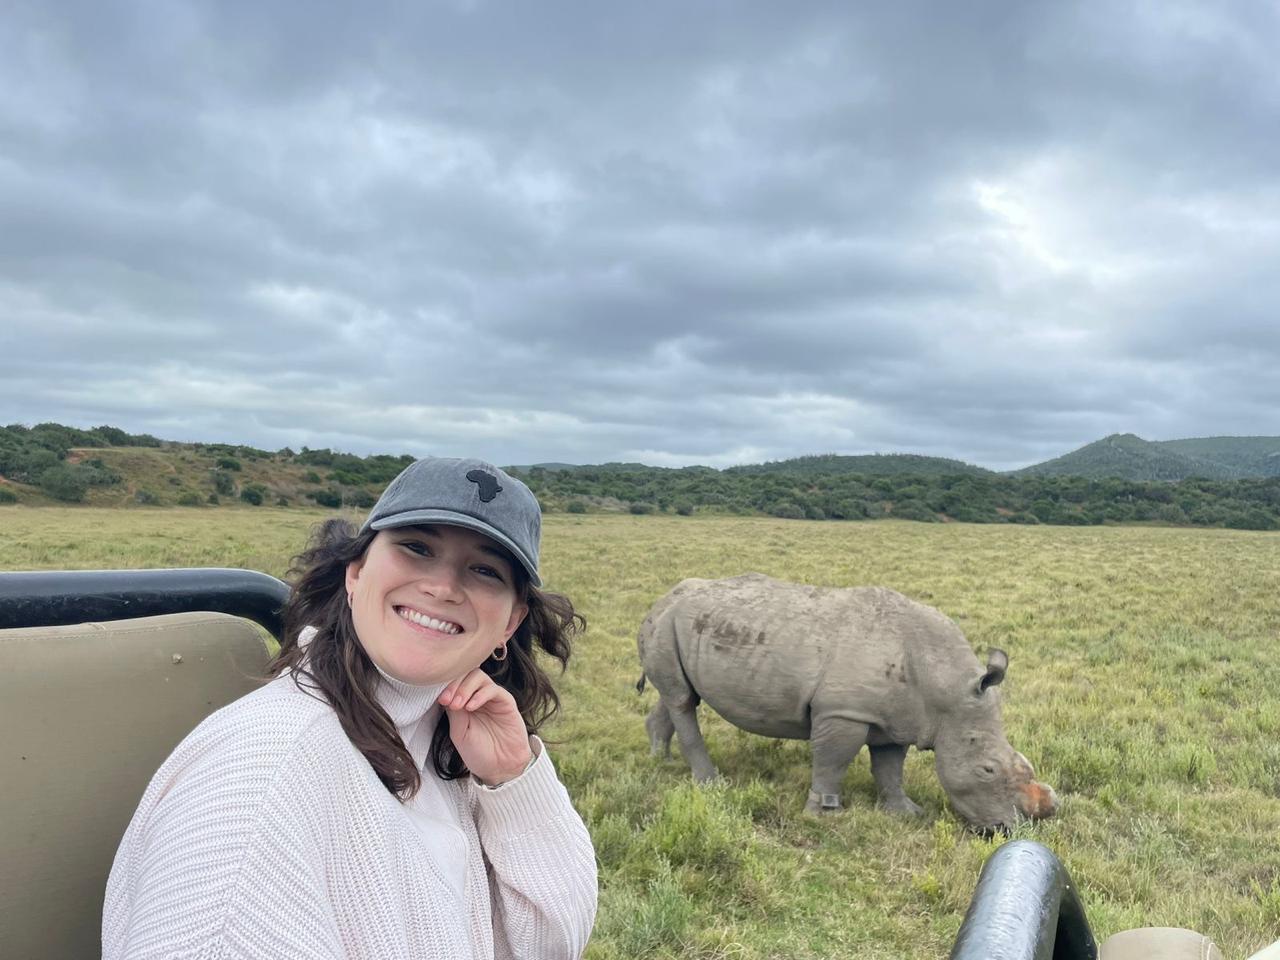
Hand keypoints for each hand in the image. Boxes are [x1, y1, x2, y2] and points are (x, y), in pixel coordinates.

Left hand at [439, 669, 532, 785]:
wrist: (499, 768)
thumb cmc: (478, 752)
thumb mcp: (459, 733)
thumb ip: (453, 713)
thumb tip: (445, 693)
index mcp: (463, 701)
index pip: (454, 681)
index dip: (445, 685)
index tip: (440, 699)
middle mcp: (477, 696)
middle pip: (466, 673)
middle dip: (454, 684)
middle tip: (447, 699)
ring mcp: (492, 698)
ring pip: (479, 677)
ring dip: (466, 687)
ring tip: (458, 704)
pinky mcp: (506, 702)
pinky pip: (494, 690)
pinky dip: (480, 695)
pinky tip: (471, 707)